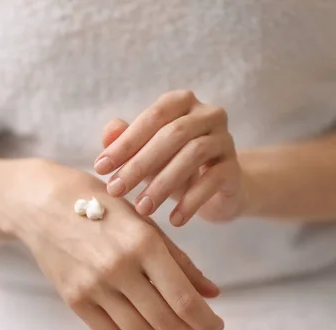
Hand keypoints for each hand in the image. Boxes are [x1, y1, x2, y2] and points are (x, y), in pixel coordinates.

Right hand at [4, 161, 223, 329]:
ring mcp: (94, 286)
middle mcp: (120, 267)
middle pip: (166, 322)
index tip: (215, 325)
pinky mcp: (74, 299)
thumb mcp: (145, 222)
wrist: (43, 203)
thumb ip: (180, 260)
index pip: (184, 298)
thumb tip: (212, 293)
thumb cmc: (100, 205)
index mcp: (144, 242)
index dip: (206, 321)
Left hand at [95, 90, 242, 225]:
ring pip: (193, 154)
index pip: (152, 117)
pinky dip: (191, 201)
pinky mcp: (235, 167)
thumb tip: (107, 133)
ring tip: (143, 208)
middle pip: (172, 134)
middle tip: (116, 190)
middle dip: (140, 164)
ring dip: (163, 184)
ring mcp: (225, 139)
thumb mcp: (147, 154)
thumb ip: (127, 141)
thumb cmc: (175, 165)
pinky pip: (213, 181)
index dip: (125, 142)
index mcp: (182, 103)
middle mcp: (208, 114)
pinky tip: (174, 220)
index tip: (100, 168)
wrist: (218, 189)